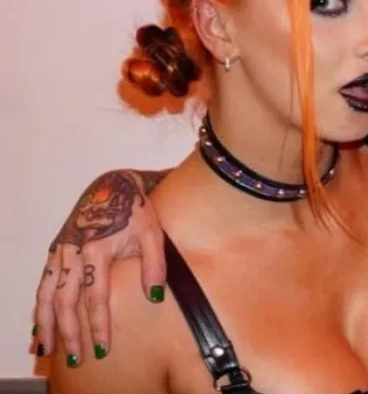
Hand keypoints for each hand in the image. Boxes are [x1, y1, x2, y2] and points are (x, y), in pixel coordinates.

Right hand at [33, 170, 167, 364]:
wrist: (115, 185)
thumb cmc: (136, 211)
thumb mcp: (153, 233)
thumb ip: (154, 265)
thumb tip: (153, 297)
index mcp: (96, 248)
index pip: (95, 296)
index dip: (98, 324)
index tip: (103, 347)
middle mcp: (72, 252)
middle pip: (64, 301)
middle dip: (69, 332)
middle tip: (75, 357)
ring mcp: (60, 251)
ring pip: (45, 294)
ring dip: (46, 323)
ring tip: (47, 348)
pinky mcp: (56, 250)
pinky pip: (42, 282)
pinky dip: (38, 305)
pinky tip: (40, 324)